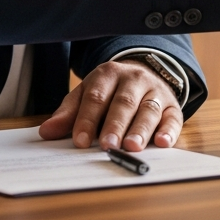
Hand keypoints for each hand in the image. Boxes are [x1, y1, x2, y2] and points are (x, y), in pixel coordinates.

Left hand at [38, 60, 181, 150]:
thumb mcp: (87, 94)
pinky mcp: (171, 105)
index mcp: (109, 75)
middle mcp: (135, 79)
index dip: (87, 119)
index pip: (96, 97)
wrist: (143, 72)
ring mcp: (155, 91)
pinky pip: (173, 116)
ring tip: (132, 147)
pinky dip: (169, 130)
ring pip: (148, 109)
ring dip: (140, 129)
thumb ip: (68, 113)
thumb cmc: (109, 91)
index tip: (79, 141)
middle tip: (107, 145)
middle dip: (115, 125)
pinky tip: (162, 142)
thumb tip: (47, 132)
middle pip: (123, 103)